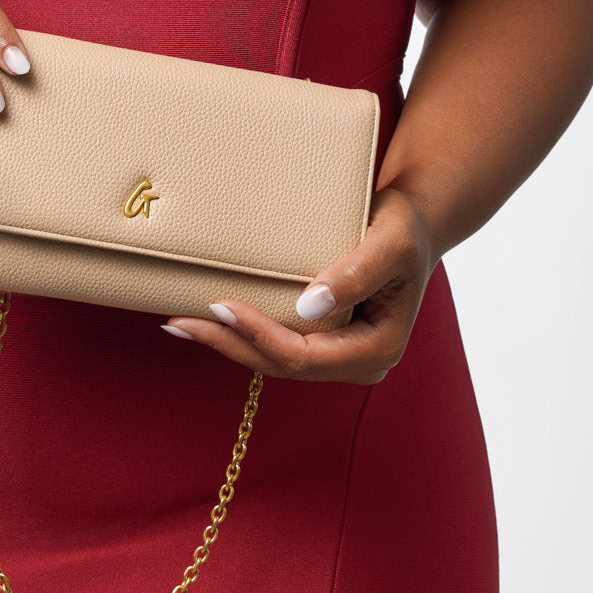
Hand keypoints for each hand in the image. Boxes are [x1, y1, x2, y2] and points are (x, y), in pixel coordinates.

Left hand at [160, 185, 439, 383]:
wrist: (414, 225)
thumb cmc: (405, 227)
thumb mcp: (390, 242)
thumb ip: (356, 273)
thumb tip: (310, 307)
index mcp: (379, 347)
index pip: (305, 356)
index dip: (259, 335)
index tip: (220, 306)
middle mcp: (360, 362)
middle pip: (282, 366)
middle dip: (230, 345)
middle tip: (178, 322)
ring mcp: (341, 357)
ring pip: (275, 362)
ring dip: (229, 344)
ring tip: (181, 324)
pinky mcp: (326, 344)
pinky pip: (278, 347)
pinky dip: (243, 334)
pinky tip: (210, 321)